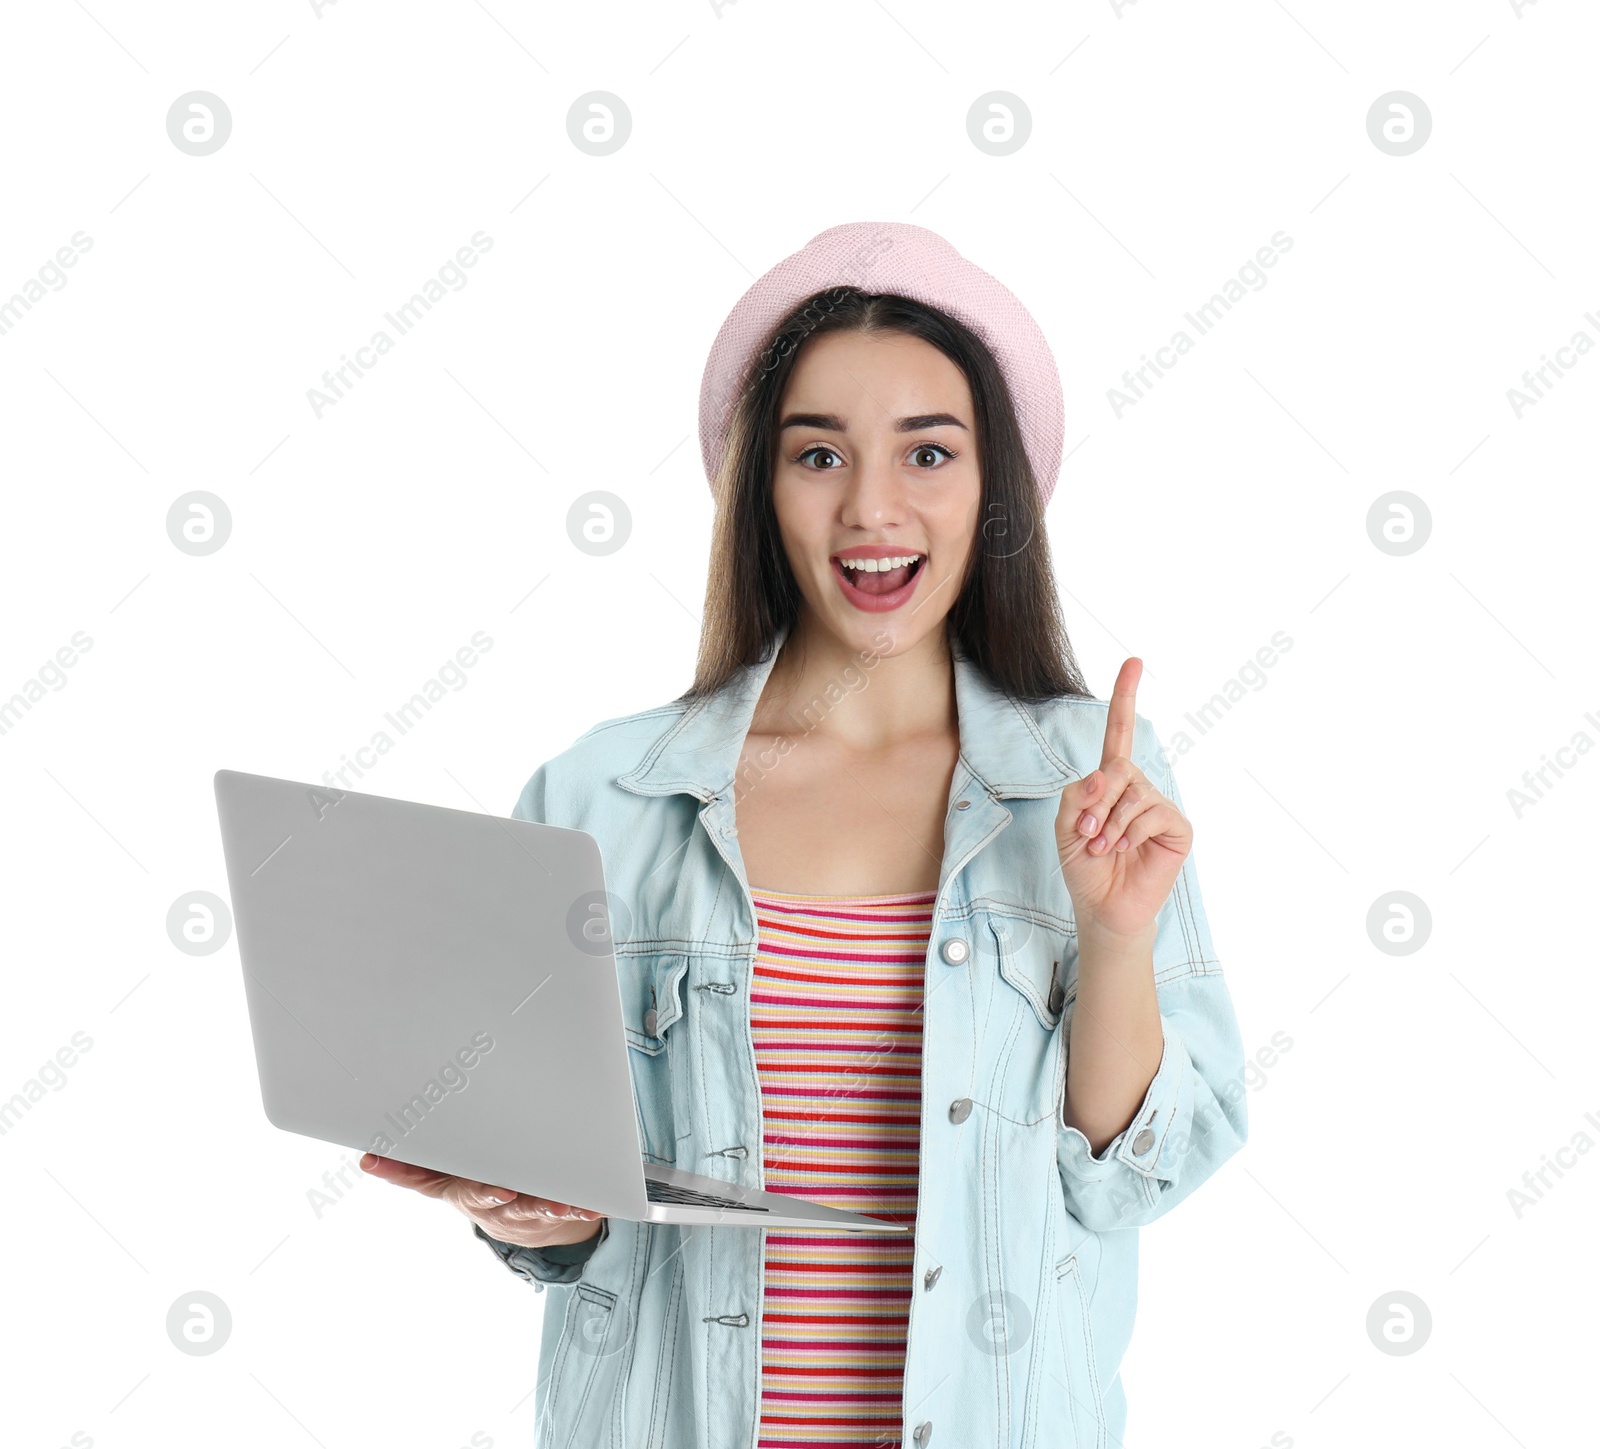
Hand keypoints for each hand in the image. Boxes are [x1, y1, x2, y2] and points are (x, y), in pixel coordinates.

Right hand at [359, 1153, 604, 1249]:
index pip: (424, 1178)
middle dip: (493, 1194)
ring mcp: (514, 1209)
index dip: (406, 1173)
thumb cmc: (477, 1179)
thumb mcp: (442, 1173)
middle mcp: (481, 1200)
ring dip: (545, 1207)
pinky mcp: (543, 1211)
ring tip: (561, 1205)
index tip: (404, 1167)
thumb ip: (410, 1166)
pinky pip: (561, 1209)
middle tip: (504, 1191)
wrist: (519, 1215)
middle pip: (483, 1197)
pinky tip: (593, 1204)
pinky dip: (578, 1207)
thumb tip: (366, 1157)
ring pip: (528, 1209)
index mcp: (454, 1185)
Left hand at [1053, 658, 1191, 940]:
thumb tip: (1104, 775)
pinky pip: (1153, 813)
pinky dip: (1131, 833)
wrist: (1102, 906)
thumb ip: (1077, 794)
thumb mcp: (1065, 826)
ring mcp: (1159, 805)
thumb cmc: (1084, 865)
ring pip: (1133, 793)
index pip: (1120, 732)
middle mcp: (1138, 787)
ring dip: (1110, 824)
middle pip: (1118, 767)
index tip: (1134, 661)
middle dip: (1096, 802)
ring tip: (1103, 848)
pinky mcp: (1177, 827)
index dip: (1125, 696)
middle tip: (1088, 834)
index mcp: (1110, 781)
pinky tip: (1126, 850)